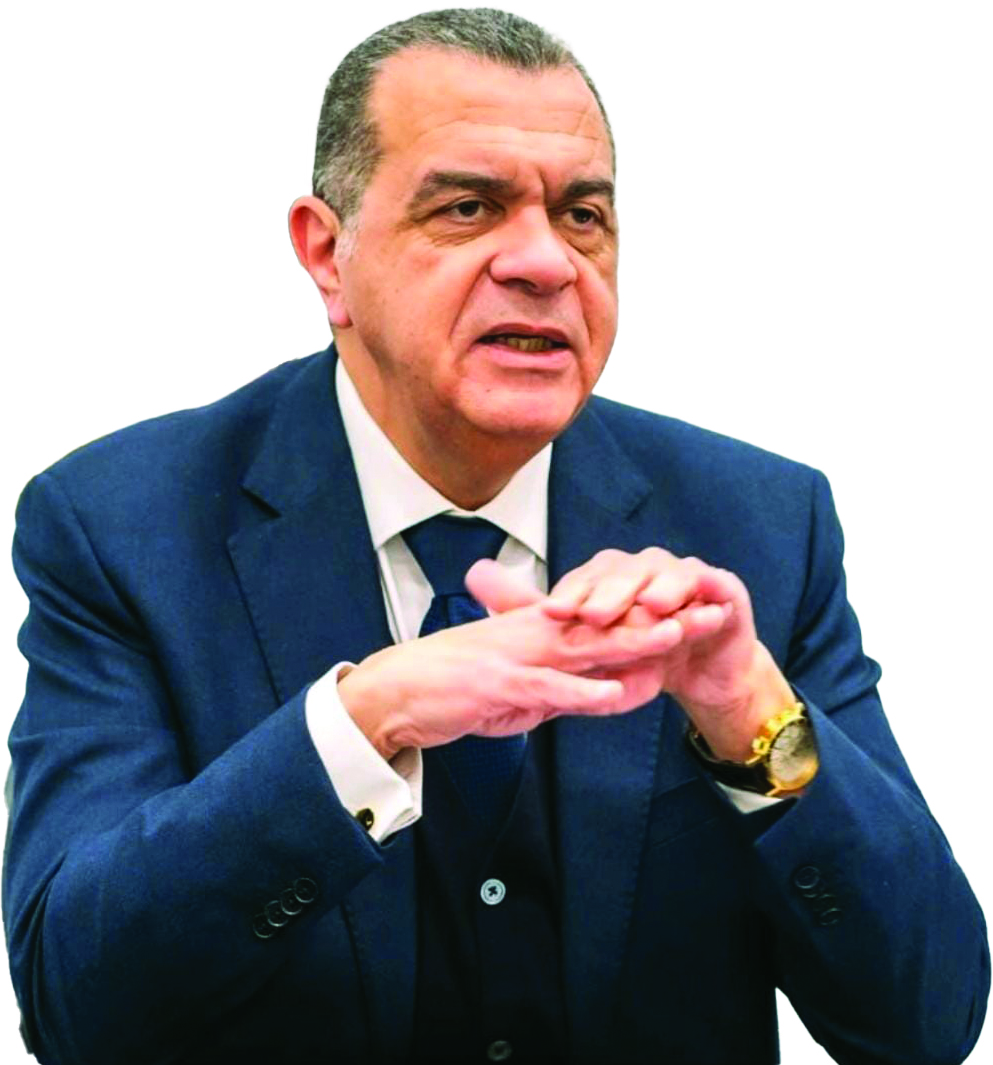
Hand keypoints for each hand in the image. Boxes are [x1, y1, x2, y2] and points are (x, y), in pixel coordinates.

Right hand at [337, 586, 689, 759]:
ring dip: (632, 640)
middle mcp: (536, 634)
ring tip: (678, 634)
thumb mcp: (520, 688)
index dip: (655, 611)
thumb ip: (566, 689)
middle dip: (662, 616)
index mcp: (542, 629)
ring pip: (586, 646)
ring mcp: (519, 657)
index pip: (608, 618)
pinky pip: (549, 689)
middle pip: (610, 623)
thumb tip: (610, 694)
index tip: (698, 606)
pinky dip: (584, 693)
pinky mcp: (501, 685)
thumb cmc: (455, 686)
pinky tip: (618, 695)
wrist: (398, 692)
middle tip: (709, 608)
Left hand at [479, 549, 793, 761]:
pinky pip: (717, 586)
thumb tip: (474, 574)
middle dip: (611, 592)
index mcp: (611, 575)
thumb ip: (530, 609)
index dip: (572, 593)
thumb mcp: (585, 637)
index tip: (551, 613)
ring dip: (661, 588)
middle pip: (625, 571)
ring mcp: (687, 575)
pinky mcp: (724, 591)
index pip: (588, 577)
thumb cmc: (639, 649)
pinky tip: (702, 605)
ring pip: (671, 572)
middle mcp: (646, 568)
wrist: (699, 672)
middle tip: (595, 614)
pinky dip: (708, 594)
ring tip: (651, 607)